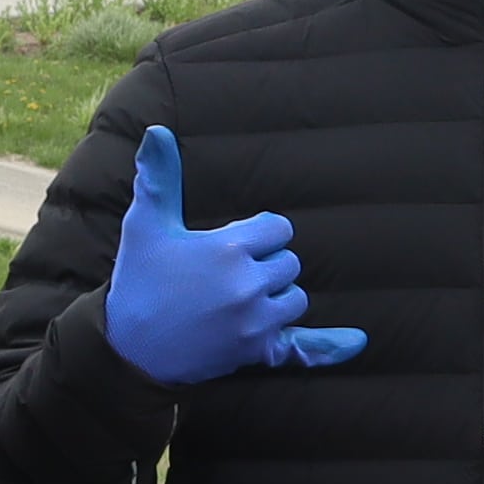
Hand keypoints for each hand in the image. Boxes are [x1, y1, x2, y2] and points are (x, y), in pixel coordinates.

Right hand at [100, 126, 365, 387]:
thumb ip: (160, 178)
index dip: (260, 234)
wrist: (127, 348)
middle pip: (289, 263)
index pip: (279, 229)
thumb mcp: (145, 225)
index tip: (236, 243)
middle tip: (228, 274)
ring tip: (242, 298)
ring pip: (295, 299)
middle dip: (267, 264)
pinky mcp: (256, 352)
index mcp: (228, 249)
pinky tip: (356, 342)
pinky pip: (303, 347)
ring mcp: (255, 322)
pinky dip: (328, 347)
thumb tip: (158, 131)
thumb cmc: (138, 281)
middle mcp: (248, 285)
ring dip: (278, 296)